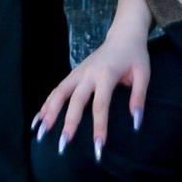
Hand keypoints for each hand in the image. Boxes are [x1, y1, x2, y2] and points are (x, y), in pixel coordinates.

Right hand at [34, 30, 150, 161]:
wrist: (123, 34)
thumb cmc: (134, 56)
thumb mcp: (143, 74)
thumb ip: (139, 97)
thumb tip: (136, 123)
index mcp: (107, 74)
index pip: (101, 104)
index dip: (99, 126)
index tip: (98, 146)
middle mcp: (88, 73)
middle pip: (75, 100)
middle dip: (68, 123)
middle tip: (63, 144)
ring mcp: (78, 72)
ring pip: (59, 92)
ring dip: (49, 112)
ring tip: (40, 133)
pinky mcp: (73, 73)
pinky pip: (56, 89)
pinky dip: (46, 104)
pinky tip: (38, 119)